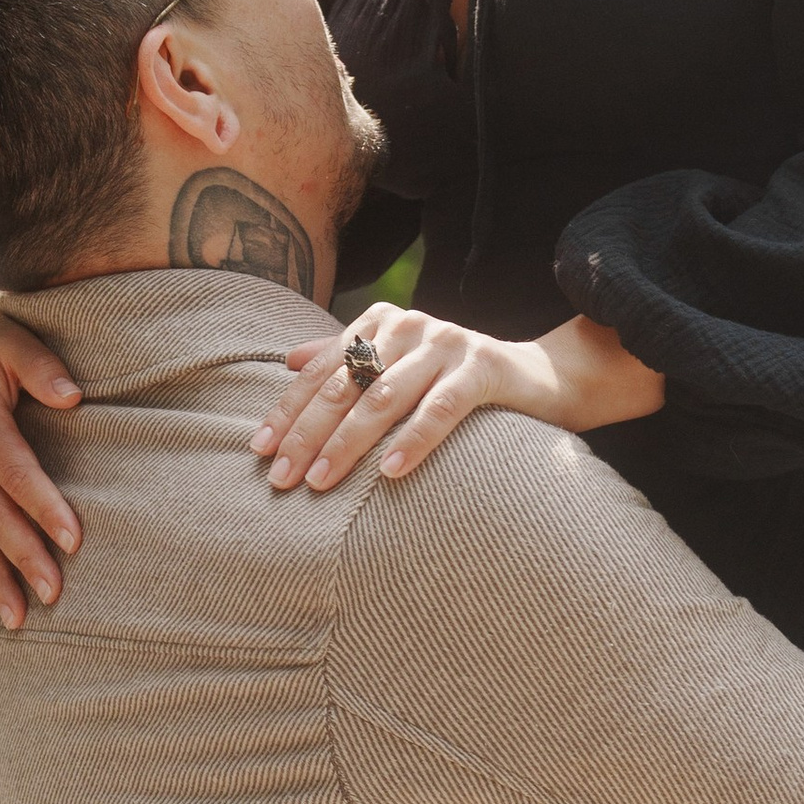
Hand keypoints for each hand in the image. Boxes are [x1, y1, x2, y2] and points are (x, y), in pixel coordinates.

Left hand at [253, 306, 663, 492]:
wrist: (543, 380)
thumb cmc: (458, 382)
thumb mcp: (399, 368)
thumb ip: (347, 359)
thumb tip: (286, 359)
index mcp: (382, 322)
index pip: (322, 369)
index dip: (288, 410)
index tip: (260, 450)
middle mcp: (411, 325)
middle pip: (344, 383)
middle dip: (307, 433)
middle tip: (282, 478)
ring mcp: (448, 343)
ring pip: (384, 396)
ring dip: (348, 443)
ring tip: (321, 481)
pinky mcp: (483, 368)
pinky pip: (441, 408)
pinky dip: (412, 441)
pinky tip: (388, 473)